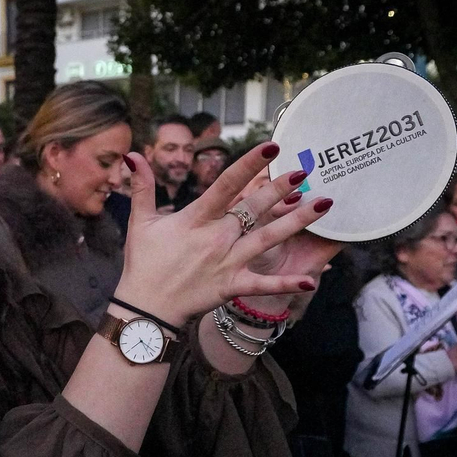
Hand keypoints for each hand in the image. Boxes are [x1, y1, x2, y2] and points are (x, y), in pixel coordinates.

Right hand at [116, 142, 336, 323]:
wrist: (146, 309)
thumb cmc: (143, 264)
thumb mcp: (140, 222)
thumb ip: (142, 187)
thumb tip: (133, 155)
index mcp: (195, 218)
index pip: (226, 185)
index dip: (248, 165)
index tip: (270, 147)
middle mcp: (216, 238)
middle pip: (253, 209)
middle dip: (280, 189)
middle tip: (305, 171)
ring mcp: (226, 262)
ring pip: (267, 239)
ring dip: (296, 222)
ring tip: (324, 206)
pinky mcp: (231, 286)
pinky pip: (263, 285)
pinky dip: (286, 284)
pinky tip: (311, 280)